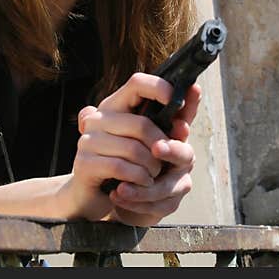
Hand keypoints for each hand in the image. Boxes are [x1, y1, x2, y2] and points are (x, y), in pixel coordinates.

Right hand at [61, 73, 200, 222]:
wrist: (95, 195)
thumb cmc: (127, 165)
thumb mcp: (151, 141)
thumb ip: (172, 120)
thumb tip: (194, 91)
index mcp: (115, 106)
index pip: (137, 83)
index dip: (159, 88)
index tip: (177, 101)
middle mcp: (98, 118)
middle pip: (142, 124)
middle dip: (162, 147)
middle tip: (164, 162)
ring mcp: (88, 140)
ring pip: (134, 149)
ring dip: (152, 168)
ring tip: (153, 175)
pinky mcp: (85, 163)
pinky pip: (121, 167)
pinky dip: (138, 179)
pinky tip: (142, 183)